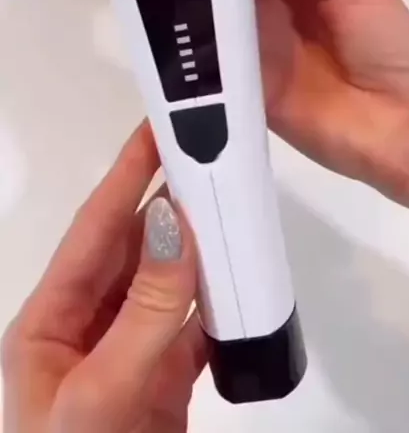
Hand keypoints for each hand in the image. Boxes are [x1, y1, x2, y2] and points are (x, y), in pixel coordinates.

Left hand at [1, 125, 206, 432]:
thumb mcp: (101, 395)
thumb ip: (144, 312)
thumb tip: (175, 224)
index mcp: (51, 319)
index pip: (96, 228)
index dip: (127, 174)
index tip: (161, 125)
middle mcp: (88, 325)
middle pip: (135, 248)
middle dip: (171, 201)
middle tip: (214, 157)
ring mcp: (129, 351)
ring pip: (170, 282)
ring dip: (201, 248)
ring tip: (234, 205)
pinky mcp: (164, 379)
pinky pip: (196, 325)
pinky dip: (222, 302)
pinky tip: (245, 281)